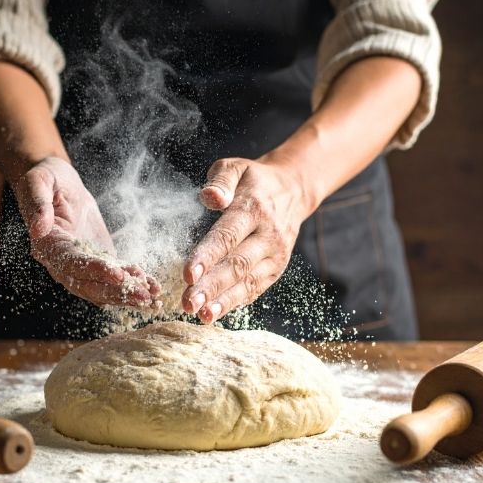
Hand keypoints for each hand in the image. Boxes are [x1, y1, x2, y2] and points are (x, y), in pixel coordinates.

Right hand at [12, 157, 159, 306]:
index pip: (71, 263)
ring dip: (126, 294)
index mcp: (47, 245)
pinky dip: (132, 283)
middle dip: (116, 291)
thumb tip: (38, 229)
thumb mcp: (39, 182)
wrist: (58, 181)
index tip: (117, 274)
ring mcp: (80, 264)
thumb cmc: (47, 178)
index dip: (94, 270)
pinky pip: (113, 276)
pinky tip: (151, 287)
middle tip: (142, 297)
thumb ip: (38, 204)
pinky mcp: (97, 259)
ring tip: (151, 297)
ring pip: (102, 287)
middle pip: (88, 284)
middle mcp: (61, 262)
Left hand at [181, 156, 310, 322]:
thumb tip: (209, 197)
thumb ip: (221, 180)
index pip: (228, 235)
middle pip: (238, 264)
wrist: (294, 190)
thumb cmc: (254, 180)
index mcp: (254, 208)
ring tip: (201, 315)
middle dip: (212, 286)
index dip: (207, 256)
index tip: (188, 274)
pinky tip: (216, 313)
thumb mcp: (237, 167)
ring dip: (223, 301)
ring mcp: (275, 255)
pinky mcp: (276, 269)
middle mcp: (268, 235)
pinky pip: (256, 288)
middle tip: (188, 303)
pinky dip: (236, 302)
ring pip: (248, 282)